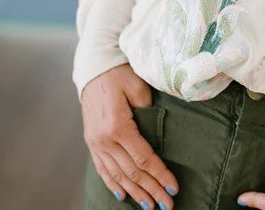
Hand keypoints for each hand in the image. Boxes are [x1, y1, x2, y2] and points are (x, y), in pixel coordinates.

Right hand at [80, 63, 179, 209]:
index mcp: (118, 126)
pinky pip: (102, 169)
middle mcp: (104, 140)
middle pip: (131, 172)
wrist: (94, 68)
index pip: (144, 158)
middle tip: (167, 205)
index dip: (160, 174)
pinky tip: (123, 196)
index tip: (173, 188)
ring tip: (149, 206)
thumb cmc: (120, 74)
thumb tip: (158, 130)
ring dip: (135, 192)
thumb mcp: (138, 87)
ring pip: (117, 175)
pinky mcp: (91, 142)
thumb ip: (149, 110)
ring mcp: (95, 143)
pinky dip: (113, 184)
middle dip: (151, 190)